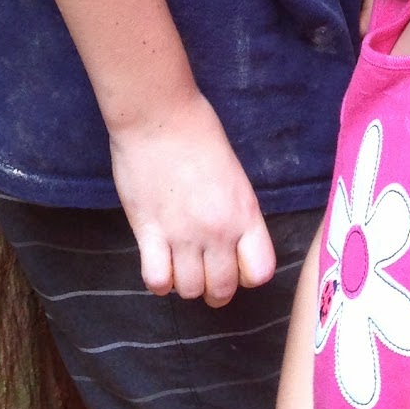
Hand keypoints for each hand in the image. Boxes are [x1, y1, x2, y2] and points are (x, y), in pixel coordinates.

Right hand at [109, 90, 276, 304]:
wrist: (159, 117)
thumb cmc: (199, 133)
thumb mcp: (234, 174)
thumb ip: (236, 212)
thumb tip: (231, 241)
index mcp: (245, 212)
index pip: (260, 272)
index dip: (248, 275)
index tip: (235, 265)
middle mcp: (218, 230)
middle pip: (223, 289)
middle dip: (215, 290)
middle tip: (204, 275)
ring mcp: (182, 234)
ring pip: (190, 291)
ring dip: (185, 285)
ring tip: (180, 267)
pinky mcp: (148, 232)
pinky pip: (157, 281)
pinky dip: (159, 282)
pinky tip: (158, 265)